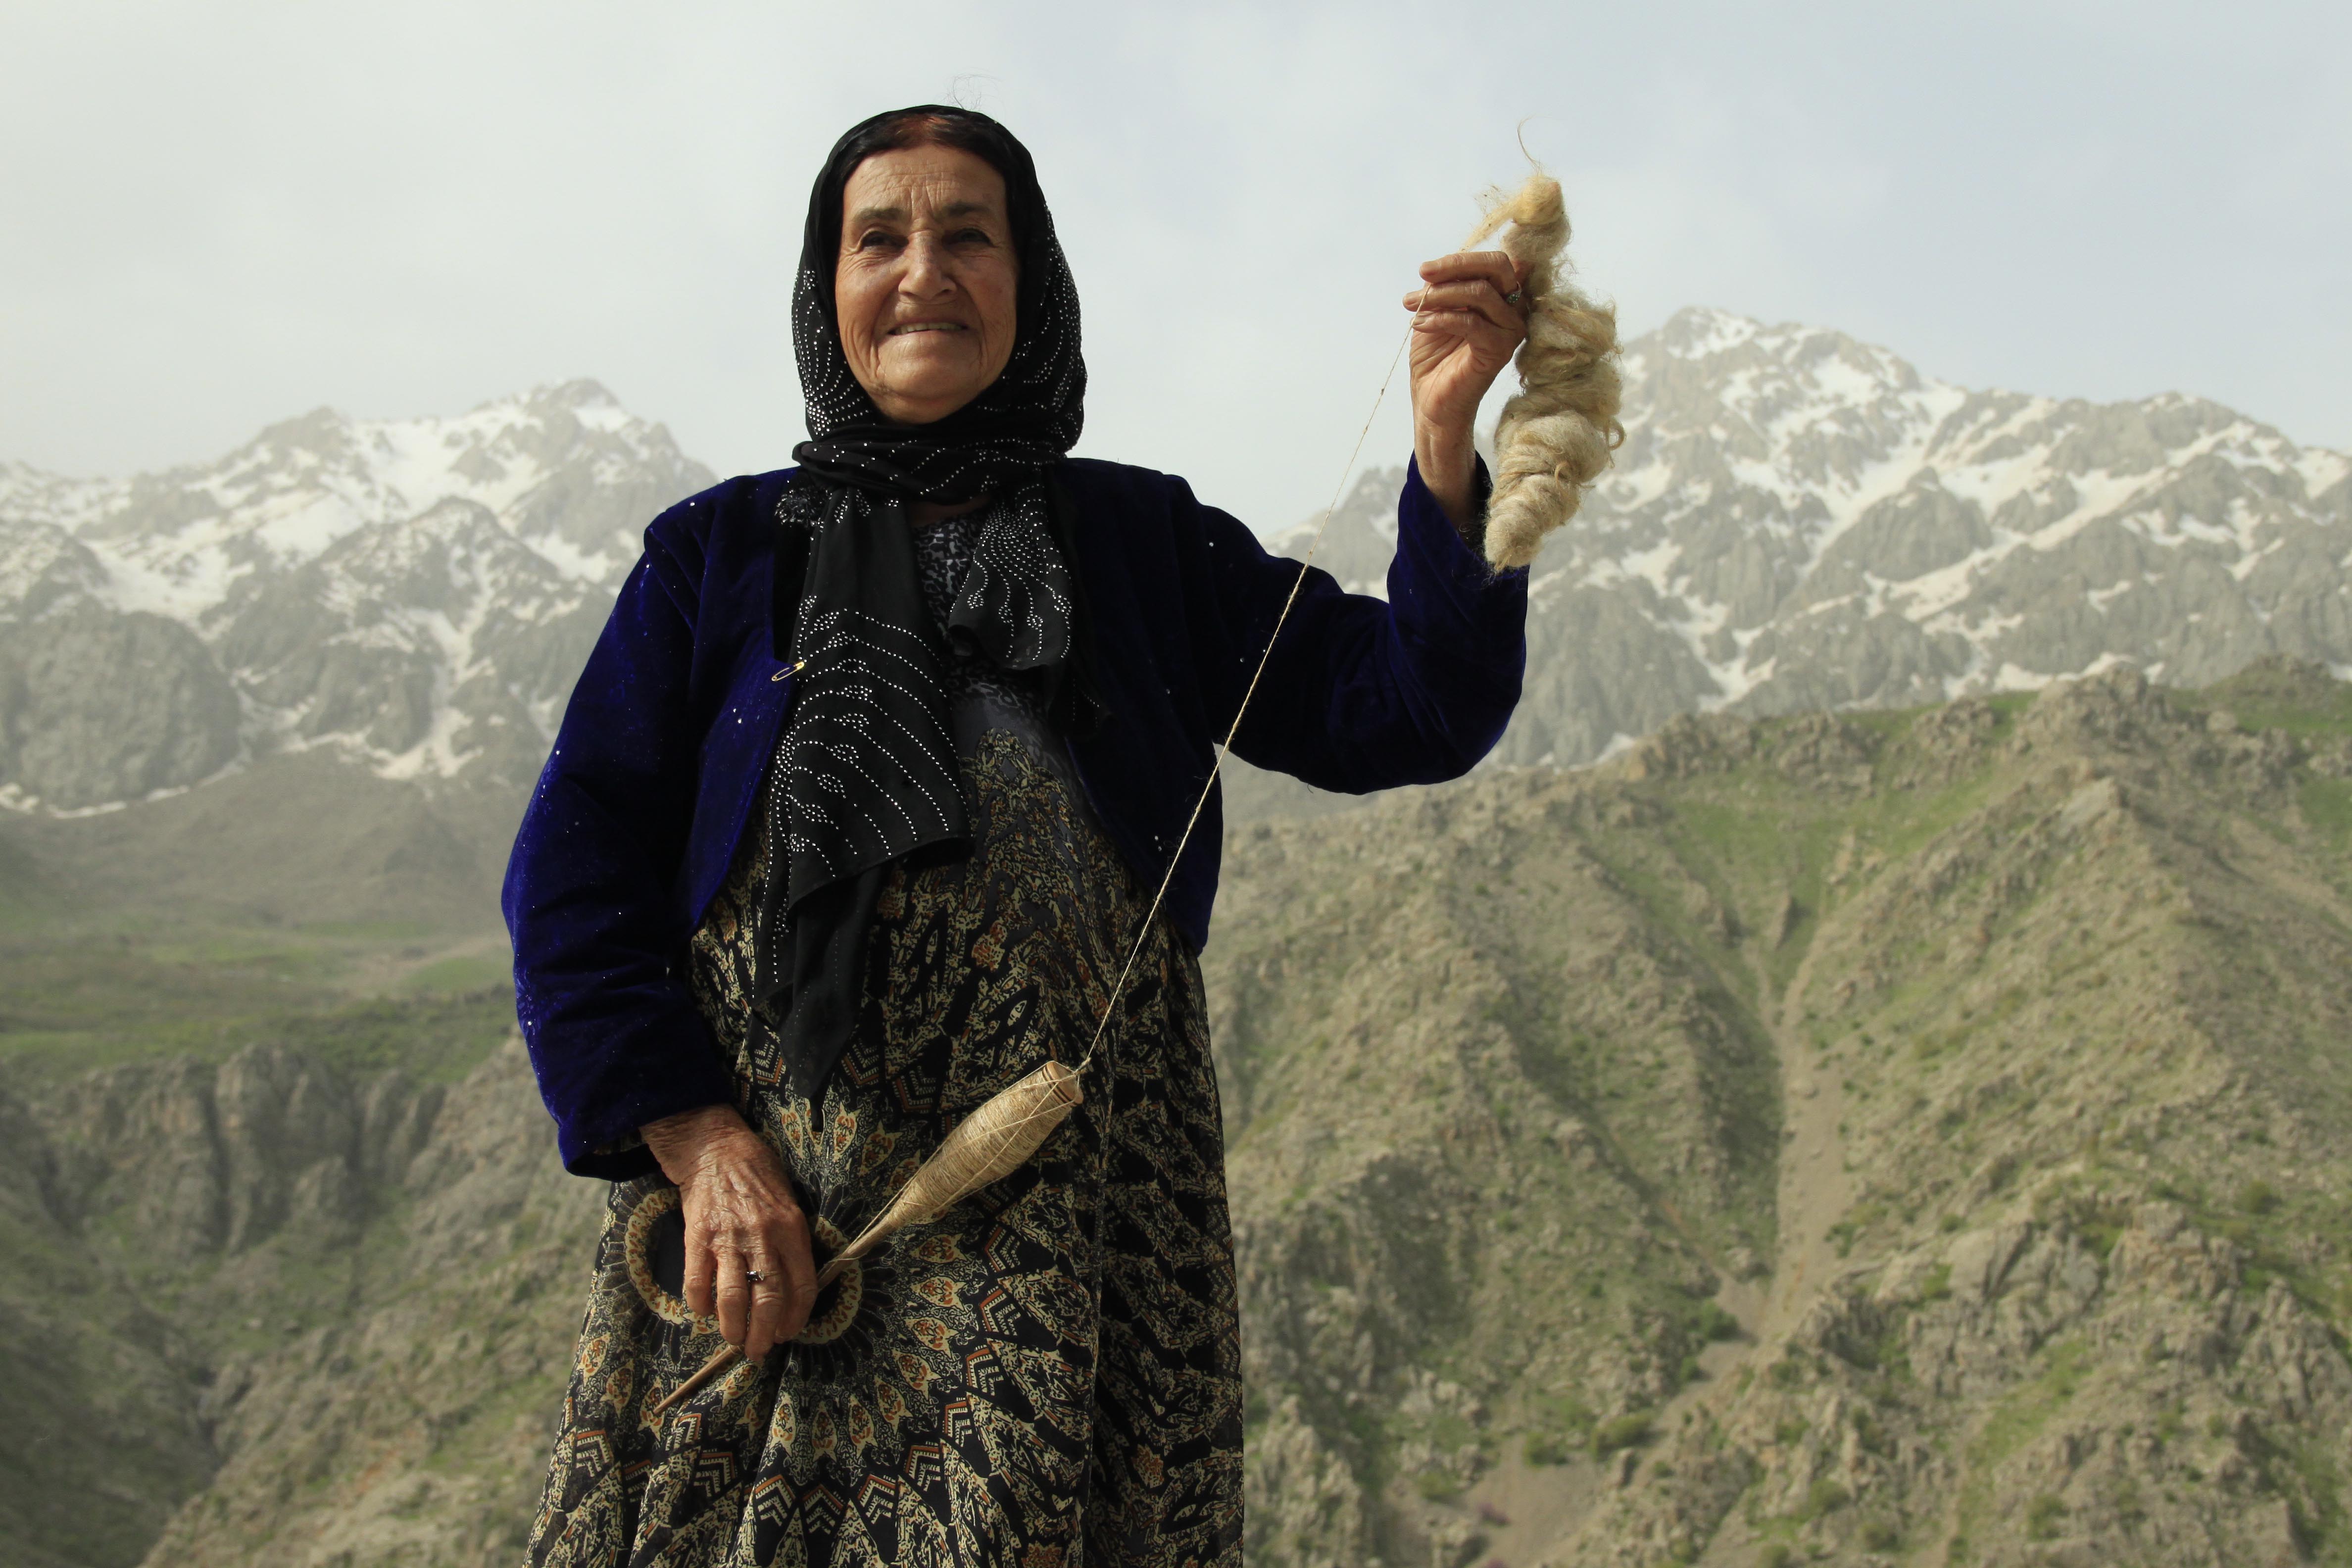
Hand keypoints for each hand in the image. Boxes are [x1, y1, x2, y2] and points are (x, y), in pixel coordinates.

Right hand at [641, 1104, 816, 1359]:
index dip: (796, 1317)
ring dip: (733, 1328)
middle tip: (760, 1351)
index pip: (802, 1286)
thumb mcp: (788, 1204)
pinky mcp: (697, 1239)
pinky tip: (704, 1311)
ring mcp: (728, 1239)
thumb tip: (789, 1290)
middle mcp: (763, 1237)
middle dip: (764, 1334)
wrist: (715, 1148)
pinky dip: (700, 1305)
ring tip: (734, 1339)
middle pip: (768, 1299)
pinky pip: (697, 1284)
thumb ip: (791, 1244)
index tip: (788, 1333)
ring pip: (733, 1298)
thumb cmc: (757, 1176)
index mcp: (792, 1229)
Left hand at [1403, 250, 1528, 531]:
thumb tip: (1444, 265)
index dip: (1461, 259)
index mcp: (1502, 298)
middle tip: (1422, 274)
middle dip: (1457, 265)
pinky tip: (1419, 324)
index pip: (1495, 261)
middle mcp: (1514, 312)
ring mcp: (1510, 332)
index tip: (1425, 270)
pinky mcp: (1499, 352)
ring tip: (1410, 305)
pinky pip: (1471, 322)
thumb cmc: (1435, 358)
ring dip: (1439, 294)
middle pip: (1499, 267)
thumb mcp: (1437, 311)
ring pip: (1480, 292)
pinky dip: (1440, 317)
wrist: (1431, 403)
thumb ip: (1448, 286)